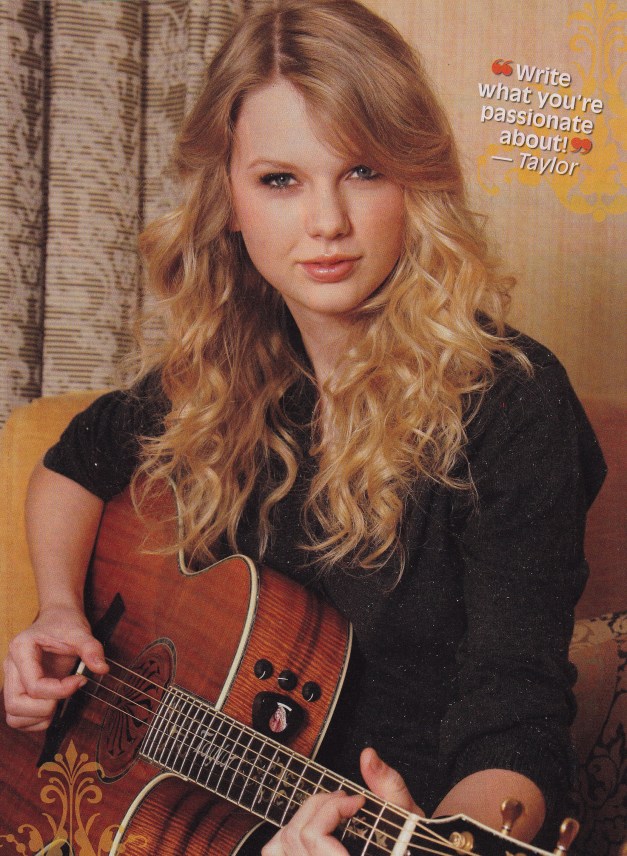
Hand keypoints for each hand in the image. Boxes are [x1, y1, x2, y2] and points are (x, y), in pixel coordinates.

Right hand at [3, 605, 107, 730]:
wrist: (57, 618)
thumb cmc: (65, 623)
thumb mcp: (80, 632)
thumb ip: (91, 649)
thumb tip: (102, 669)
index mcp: (21, 649)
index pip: (34, 685)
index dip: (60, 690)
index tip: (80, 680)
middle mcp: (11, 667)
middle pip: (15, 705)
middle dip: (45, 707)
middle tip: (66, 694)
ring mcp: (13, 680)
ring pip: (13, 716)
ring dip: (39, 717)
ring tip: (59, 701)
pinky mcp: (19, 690)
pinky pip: (19, 718)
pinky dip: (36, 720)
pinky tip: (54, 704)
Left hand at [261, 748, 423, 854]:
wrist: (409, 854)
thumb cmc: (409, 846)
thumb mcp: (407, 817)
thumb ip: (389, 786)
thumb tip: (367, 756)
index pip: (313, 838)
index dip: (333, 809)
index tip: (358, 801)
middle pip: (295, 836)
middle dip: (319, 807)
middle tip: (345, 801)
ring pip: (279, 847)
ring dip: (300, 820)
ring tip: (329, 814)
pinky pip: (278, 853)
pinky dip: (287, 837)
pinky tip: (311, 827)